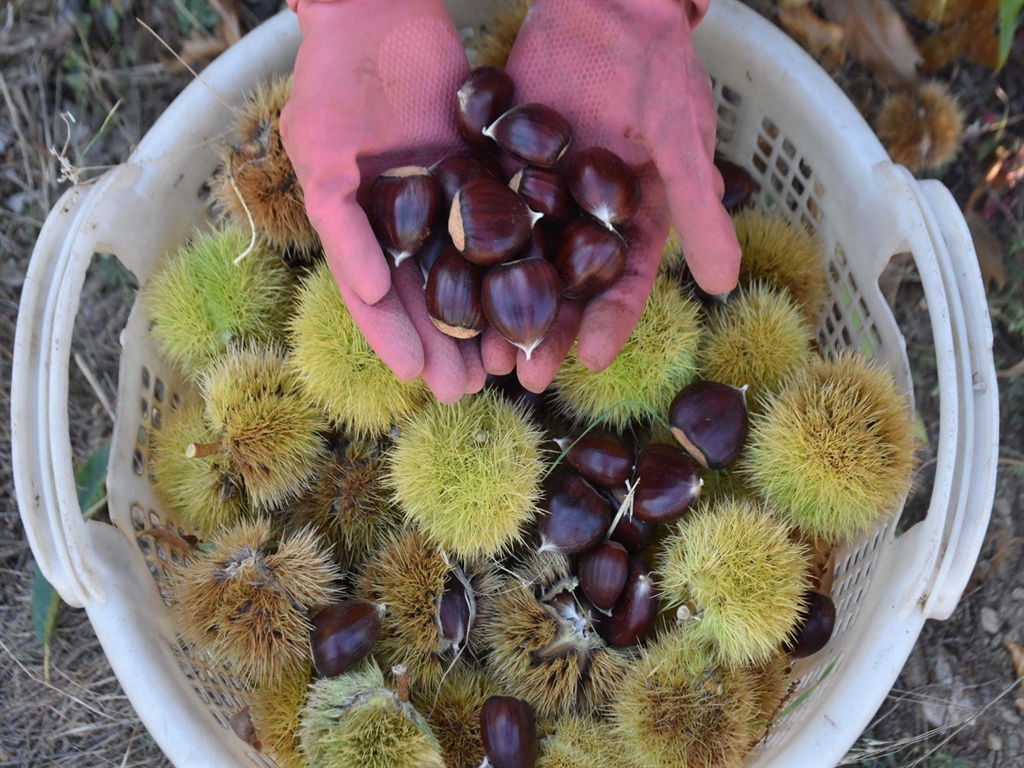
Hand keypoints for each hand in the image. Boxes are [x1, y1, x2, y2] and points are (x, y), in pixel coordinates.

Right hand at [281, 0, 484, 402]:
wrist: (380, 14)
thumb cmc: (334, 80)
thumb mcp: (320, 151)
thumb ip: (340, 223)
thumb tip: (374, 290)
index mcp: (357, 227)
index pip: (372, 295)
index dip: (392, 339)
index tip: (416, 379)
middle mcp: (400, 222)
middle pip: (422, 295)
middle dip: (441, 346)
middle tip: (465, 390)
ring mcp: (441, 201)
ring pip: (463, 272)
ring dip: (479, 319)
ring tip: (501, 363)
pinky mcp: (478, 173)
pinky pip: (498, 226)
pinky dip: (509, 263)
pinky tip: (529, 295)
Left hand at [482, 0, 740, 392]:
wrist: (604, 7)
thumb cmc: (655, 72)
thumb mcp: (680, 143)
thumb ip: (700, 213)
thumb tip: (726, 285)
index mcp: (635, 222)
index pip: (623, 286)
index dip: (608, 325)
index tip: (587, 363)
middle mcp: (587, 221)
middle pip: (567, 289)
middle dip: (548, 334)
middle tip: (524, 378)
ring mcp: (544, 198)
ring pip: (522, 264)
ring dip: (504, 307)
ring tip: (483, 349)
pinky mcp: (505, 171)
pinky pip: (488, 219)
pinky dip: (472, 252)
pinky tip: (450, 284)